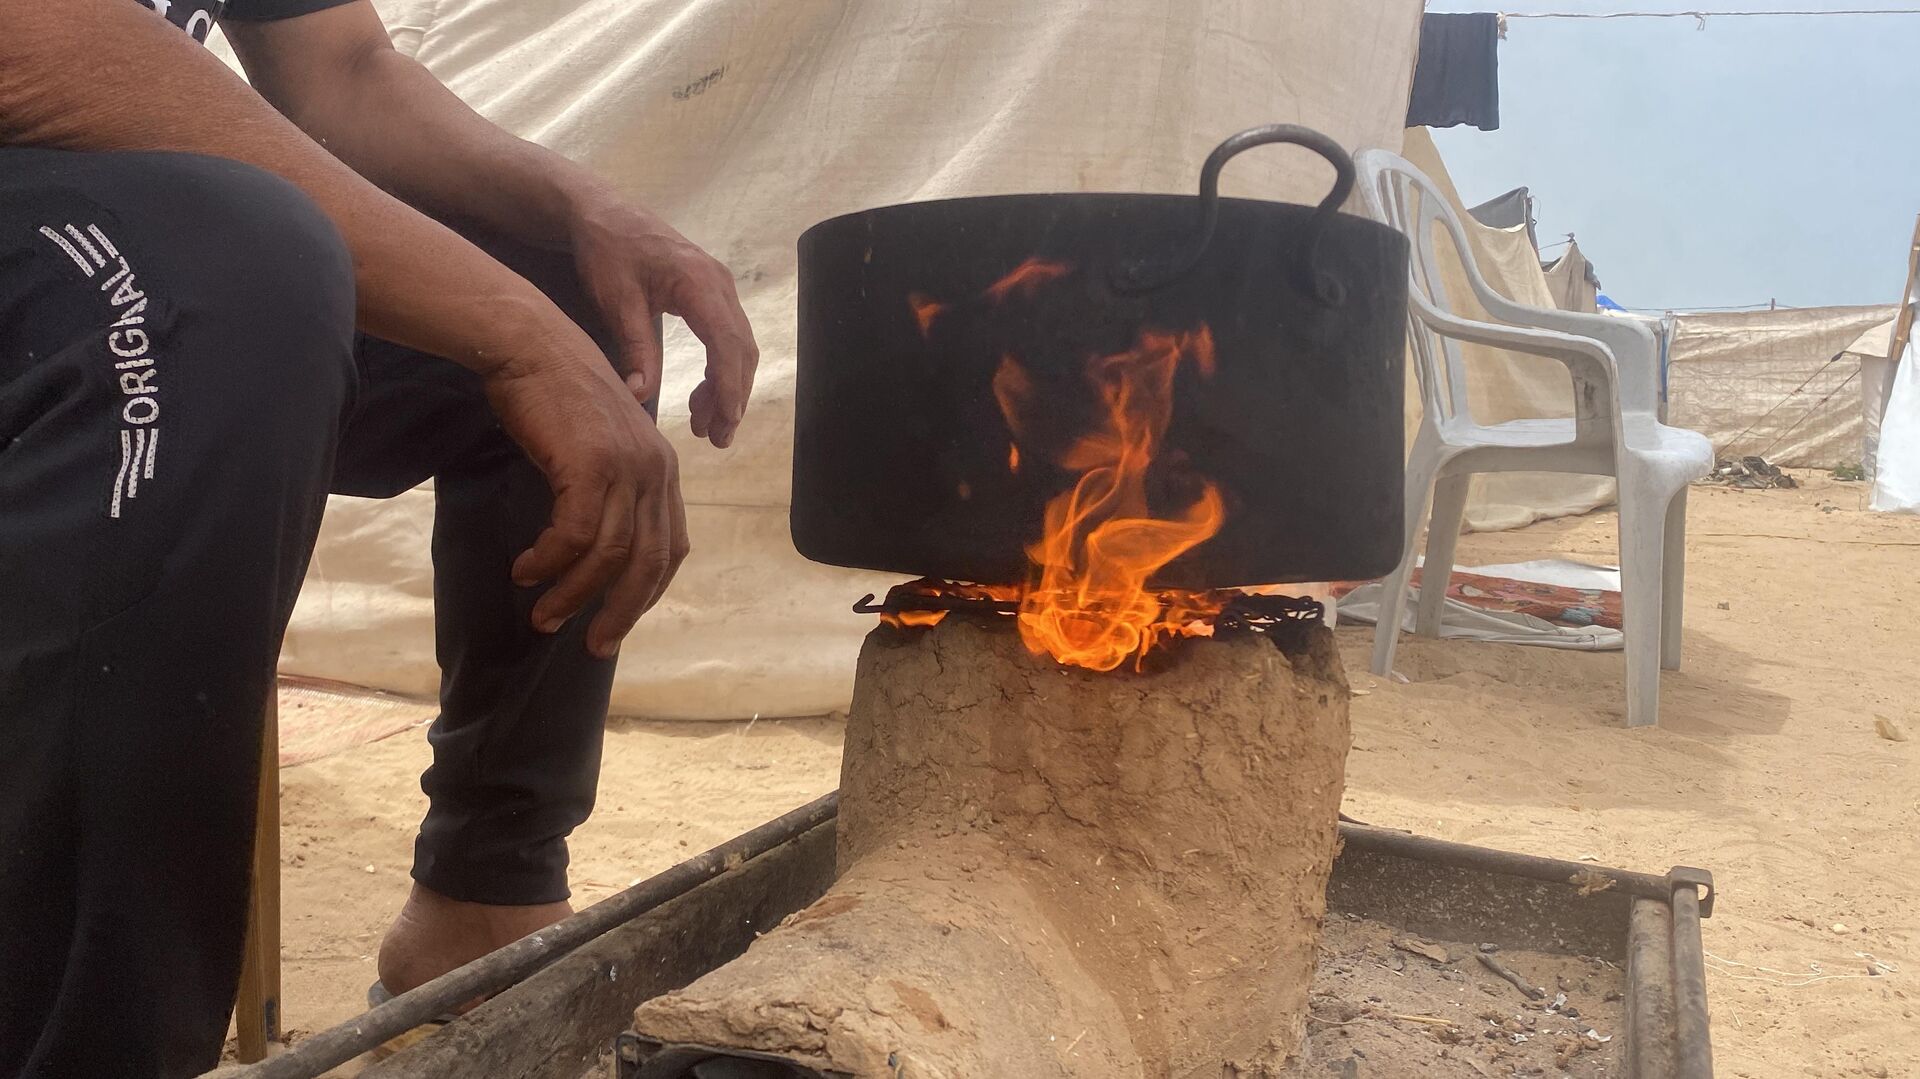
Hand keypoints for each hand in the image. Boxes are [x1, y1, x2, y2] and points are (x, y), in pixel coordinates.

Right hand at [480, 324, 689, 657]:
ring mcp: (627, 466)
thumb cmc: (556, 397)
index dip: (648, 593)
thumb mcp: (599, 446)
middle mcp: (656, 470)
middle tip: (595, 647)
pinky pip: (575, 535)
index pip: (673, 549)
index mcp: (665, 469)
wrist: (531, 345)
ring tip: (543, 614)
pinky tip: (526, 570)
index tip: (620, 621)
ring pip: (609, 556)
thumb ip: (611, 490)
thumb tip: (596, 547)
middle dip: (621, 613)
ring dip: (574, 595)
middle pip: (648, 563)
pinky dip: (550, 561)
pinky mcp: (592, 463)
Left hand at [567, 193, 758, 447]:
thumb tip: (641, 395)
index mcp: (699, 283)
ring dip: (727, 387)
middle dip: (733, 397)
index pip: (726, 344)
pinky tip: (701, 395)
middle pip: (741, 350)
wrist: (602, 212)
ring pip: (738, 346)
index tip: (725, 422)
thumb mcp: (616, 300)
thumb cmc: (607, 250)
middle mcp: (719, 284)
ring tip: (706, 426)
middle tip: (717, 438)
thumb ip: (635, 347)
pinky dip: (719, 369)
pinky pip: (727, 336)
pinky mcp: (711, 293)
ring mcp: (719, 287)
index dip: (729, 387)